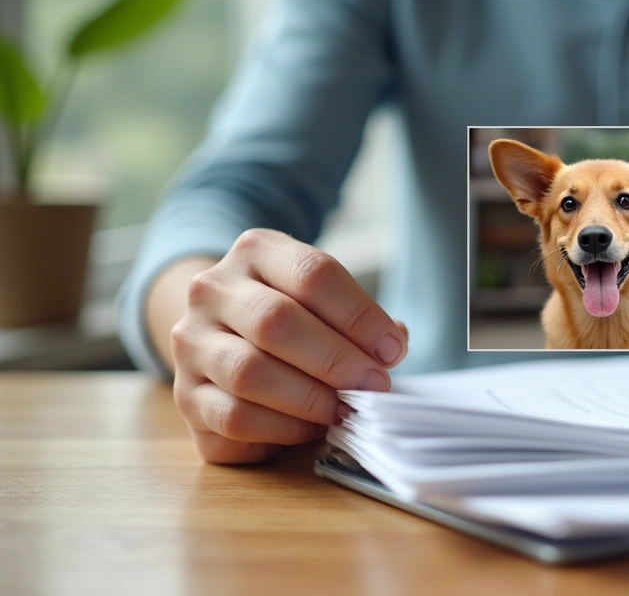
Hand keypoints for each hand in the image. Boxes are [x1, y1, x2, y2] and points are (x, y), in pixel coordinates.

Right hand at [169, 228, 407, 463]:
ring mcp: (190, 343)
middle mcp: (212, 290)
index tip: (391, 350)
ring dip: (310, 398)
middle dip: (337, 360)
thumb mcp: (325, 298)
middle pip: (276, 322)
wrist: (222, 331)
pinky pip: (234, 418)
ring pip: (249, 373)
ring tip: (344, 408)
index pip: (313, 273)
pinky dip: (283, 428)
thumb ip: (362, 319)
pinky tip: (311, 427)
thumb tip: (392, 345)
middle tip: (374, 384)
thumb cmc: (293, 315)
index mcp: (256, 251)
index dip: (360, 316)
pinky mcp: (185, 396)